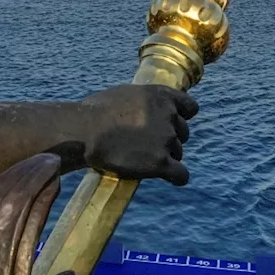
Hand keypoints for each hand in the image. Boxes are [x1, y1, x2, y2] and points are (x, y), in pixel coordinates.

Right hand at [80, 84, 197, 184]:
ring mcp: (166, 139)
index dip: (182, 117)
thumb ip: (142, 101)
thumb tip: (144, 110)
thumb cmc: (94, 113)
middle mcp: (168, 115)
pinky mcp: (160, 163)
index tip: (172, 125)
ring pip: (179, 153)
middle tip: (149, 146)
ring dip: (166, 157)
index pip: (190, 107)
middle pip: (183, 133)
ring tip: (144, 160)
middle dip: (170, 139)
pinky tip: (170, 179)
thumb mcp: (124, 95)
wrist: (84, 131)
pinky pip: (181, 174)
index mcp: (161, 96)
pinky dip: (177, 178)